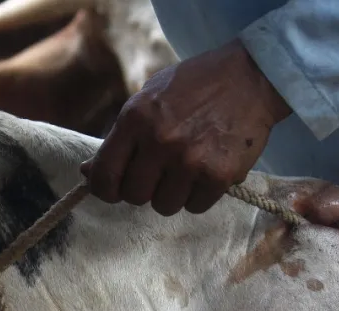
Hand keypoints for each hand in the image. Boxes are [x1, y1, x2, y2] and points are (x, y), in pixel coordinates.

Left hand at [81, 39, 291, 215]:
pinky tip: (205, 171)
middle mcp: (160, 141)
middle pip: (134, 196)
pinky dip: (198, 195)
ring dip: (171, 194)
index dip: (104, 189)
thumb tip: (87, 172)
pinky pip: (195, 206)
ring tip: (185, 169)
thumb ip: (119, 137)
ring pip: (164, 206)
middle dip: (142, 189)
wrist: (251, 76)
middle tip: (158, 173)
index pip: (104, 176)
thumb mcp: (147, 98)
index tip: (113, 189)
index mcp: (135, 119)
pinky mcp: (218, 175)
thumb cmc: (193, 86)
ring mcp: (190, 160)